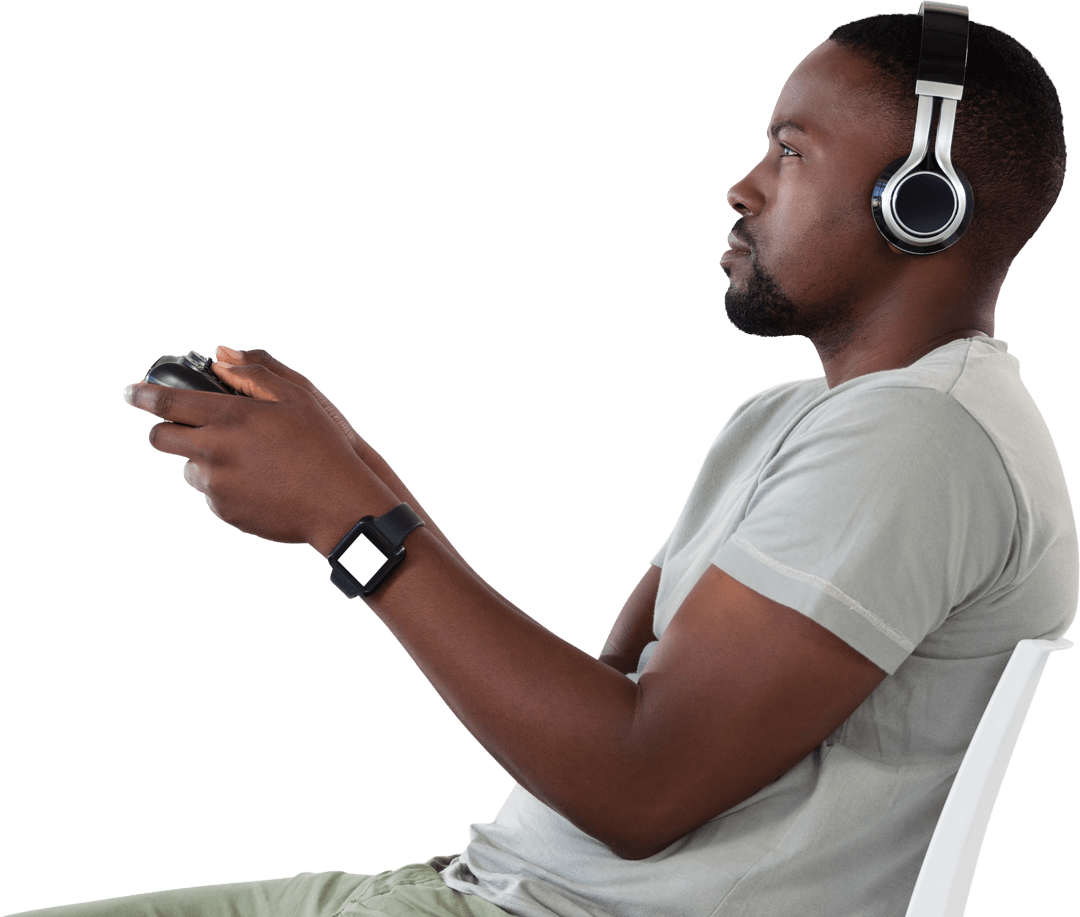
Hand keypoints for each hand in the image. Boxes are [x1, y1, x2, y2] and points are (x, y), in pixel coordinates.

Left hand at [122, 356, 393, 551]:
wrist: (338, 505)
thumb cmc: (323, 445)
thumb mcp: (298, 397)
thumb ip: (254, 373)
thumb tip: (220, 358)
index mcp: (229, 418)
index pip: (167, 402)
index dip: (143, 394)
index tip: (131, 391)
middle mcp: (214, 452)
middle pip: (161, 439)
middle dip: (165, 428)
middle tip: (184, 425)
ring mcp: (216, 485)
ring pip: (189, 468)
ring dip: (204, 458)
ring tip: (247, 459)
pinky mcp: (224, 511)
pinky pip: (212, 492)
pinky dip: (226, 483)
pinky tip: (261, 481)